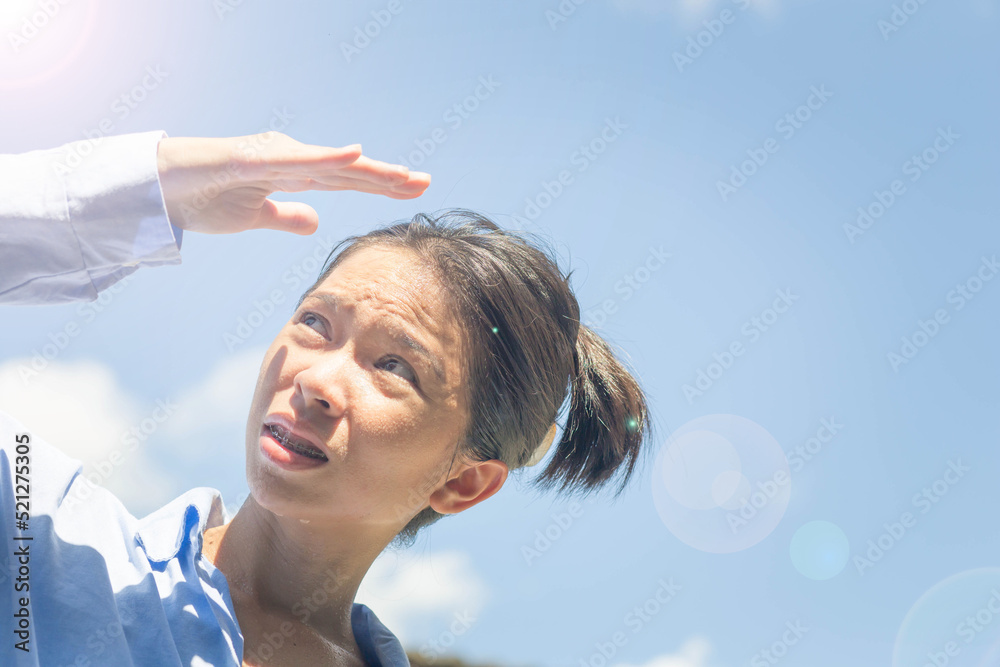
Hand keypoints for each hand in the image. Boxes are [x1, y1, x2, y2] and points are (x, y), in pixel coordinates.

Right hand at [156, 132, 430, 234]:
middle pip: (348, 170)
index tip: (416, 190)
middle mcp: (290, 159)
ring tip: (404, 175)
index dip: (381, 184)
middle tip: (427, 182)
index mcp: (293, 172)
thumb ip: (286, 216)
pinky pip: (295, 160)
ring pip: (330, 164)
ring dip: (369, 169)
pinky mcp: (251, 160)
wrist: (158, 187)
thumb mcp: (256, 214)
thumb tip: (316, 222)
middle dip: (388, 177)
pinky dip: (326, 157)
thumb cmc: (205, 196)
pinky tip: (355, 154)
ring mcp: (272, 156)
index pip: (347, 180)